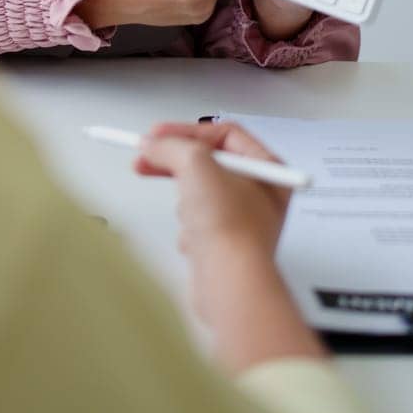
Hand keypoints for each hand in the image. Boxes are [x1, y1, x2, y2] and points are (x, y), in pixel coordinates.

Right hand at [136, 119, 289, 266]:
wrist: (229, 281)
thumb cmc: (230, 226)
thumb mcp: (195, 163)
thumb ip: (170, 145)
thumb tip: (152, 143)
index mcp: (267, 168)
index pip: (223, 133)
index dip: (186, 130)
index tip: (156, 135)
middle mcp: (260, 193)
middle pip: (208, 162)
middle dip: (175, 162)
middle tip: (146, 158)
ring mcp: (242, 219)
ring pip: (199, 193)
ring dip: (186, 200)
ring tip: (192, 214)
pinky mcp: (225, 243)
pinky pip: (197, 222)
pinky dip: (189, 228)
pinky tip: (196, 239)